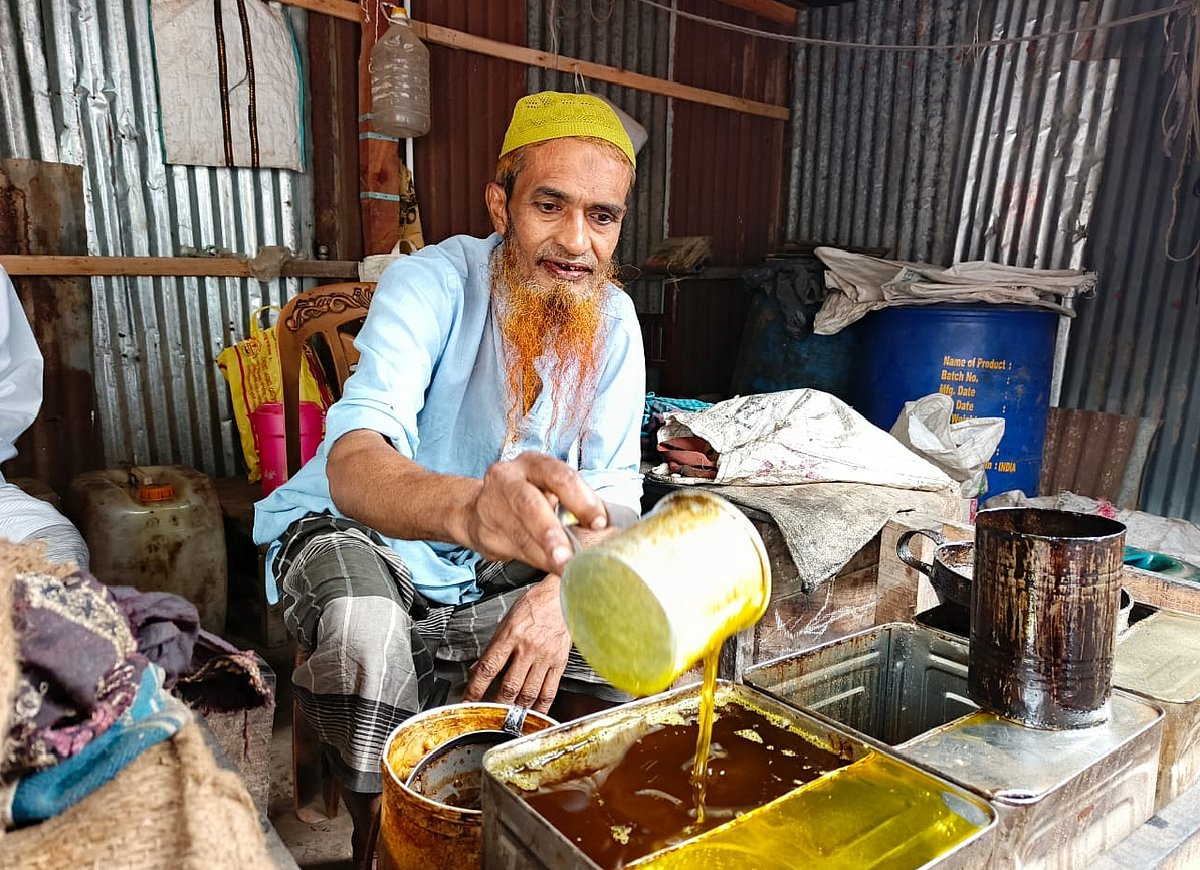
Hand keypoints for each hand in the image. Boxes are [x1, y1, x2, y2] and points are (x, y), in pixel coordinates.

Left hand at [463, 574, 570, 711]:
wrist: (563, 596)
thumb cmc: (535, 605)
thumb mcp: (507, 620)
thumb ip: (493, 647)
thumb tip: (479, 668)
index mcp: (511, 635)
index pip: (489, 668)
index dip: (475, 689)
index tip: (467, 702)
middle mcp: (528, 648)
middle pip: (509, 686)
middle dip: (496, 706)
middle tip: (486, 717)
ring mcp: (545, 657)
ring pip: (528, 693)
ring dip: (516, 711)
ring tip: (506, 720)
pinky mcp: (559, 663)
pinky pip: (549, 691)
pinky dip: (540, 707)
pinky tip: (532, 715)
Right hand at [464, 452, 607, 574]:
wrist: (479, 508)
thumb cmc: (527, 497)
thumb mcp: (549, 489)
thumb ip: (572, 503)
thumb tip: (604, 526)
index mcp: (534, 464)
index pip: (560, 477)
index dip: (582, 500)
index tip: (599, 522)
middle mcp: (509, 478)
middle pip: (530, 504)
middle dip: (551, 531)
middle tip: (568, 554)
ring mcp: (492, 504)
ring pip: (520, 533)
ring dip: (544, 554)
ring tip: (563, 567)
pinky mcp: (484, 531)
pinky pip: (514, 549)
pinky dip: (536, 560)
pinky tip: (550, 567)